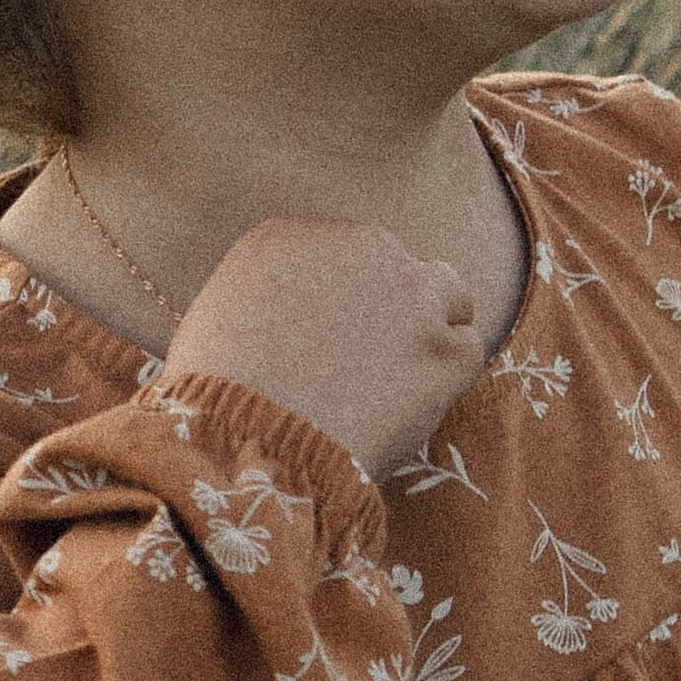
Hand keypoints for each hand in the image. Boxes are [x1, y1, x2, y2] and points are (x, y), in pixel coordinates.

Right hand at [165, 218, 484, 480]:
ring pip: (448, 294)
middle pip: (394, 266)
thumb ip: (264, 294)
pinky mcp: (445, 347)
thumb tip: (284, 313)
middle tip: (364, 367)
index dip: (340, 299)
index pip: (342, 252)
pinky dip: (446, 381)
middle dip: (386, 309)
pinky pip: (466, 351)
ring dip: (431, 330)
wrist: (245, 446)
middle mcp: (360, 245)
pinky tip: (409, 411)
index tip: (326, 340)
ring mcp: (412, 292)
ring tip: (401, 383)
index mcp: (296, 233)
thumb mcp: (218, 318)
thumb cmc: (213, 399)